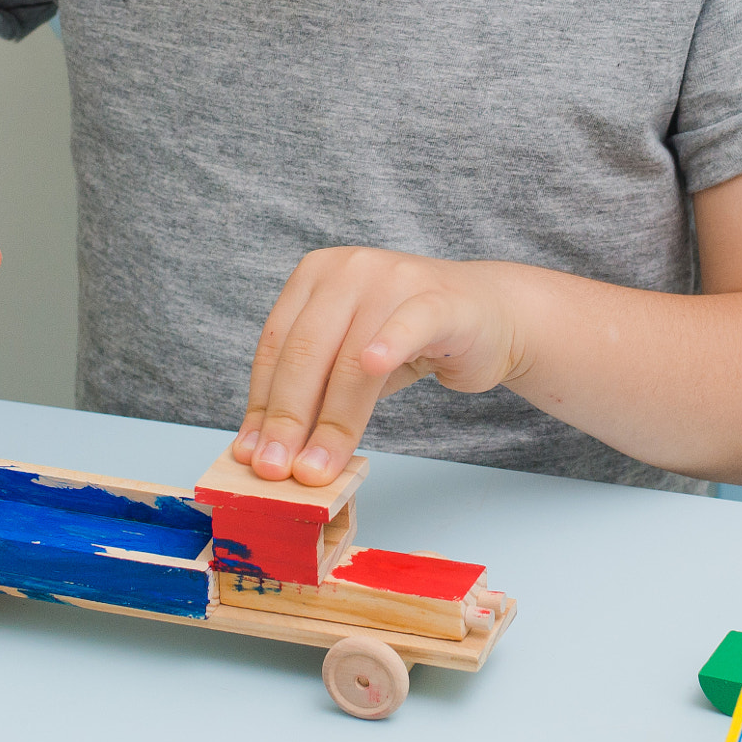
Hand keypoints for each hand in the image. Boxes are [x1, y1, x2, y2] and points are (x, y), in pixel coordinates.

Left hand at [231, 248, 526, 484]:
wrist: (489, 315)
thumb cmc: (408, 341)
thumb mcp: (348, 364)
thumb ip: (311, 395)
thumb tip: (268, 453)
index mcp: (314, 277)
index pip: (275, 348)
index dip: (261, 406)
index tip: (251, 455)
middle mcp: (348, 269)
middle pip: (304, 354)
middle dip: (288, 420)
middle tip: (277, 471)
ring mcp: (394, 278)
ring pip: (350, 359)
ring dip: (332, 422)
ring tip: (318, 468)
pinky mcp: (439, 299)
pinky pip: (407, 326)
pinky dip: (388, 346)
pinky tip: (373, 367)